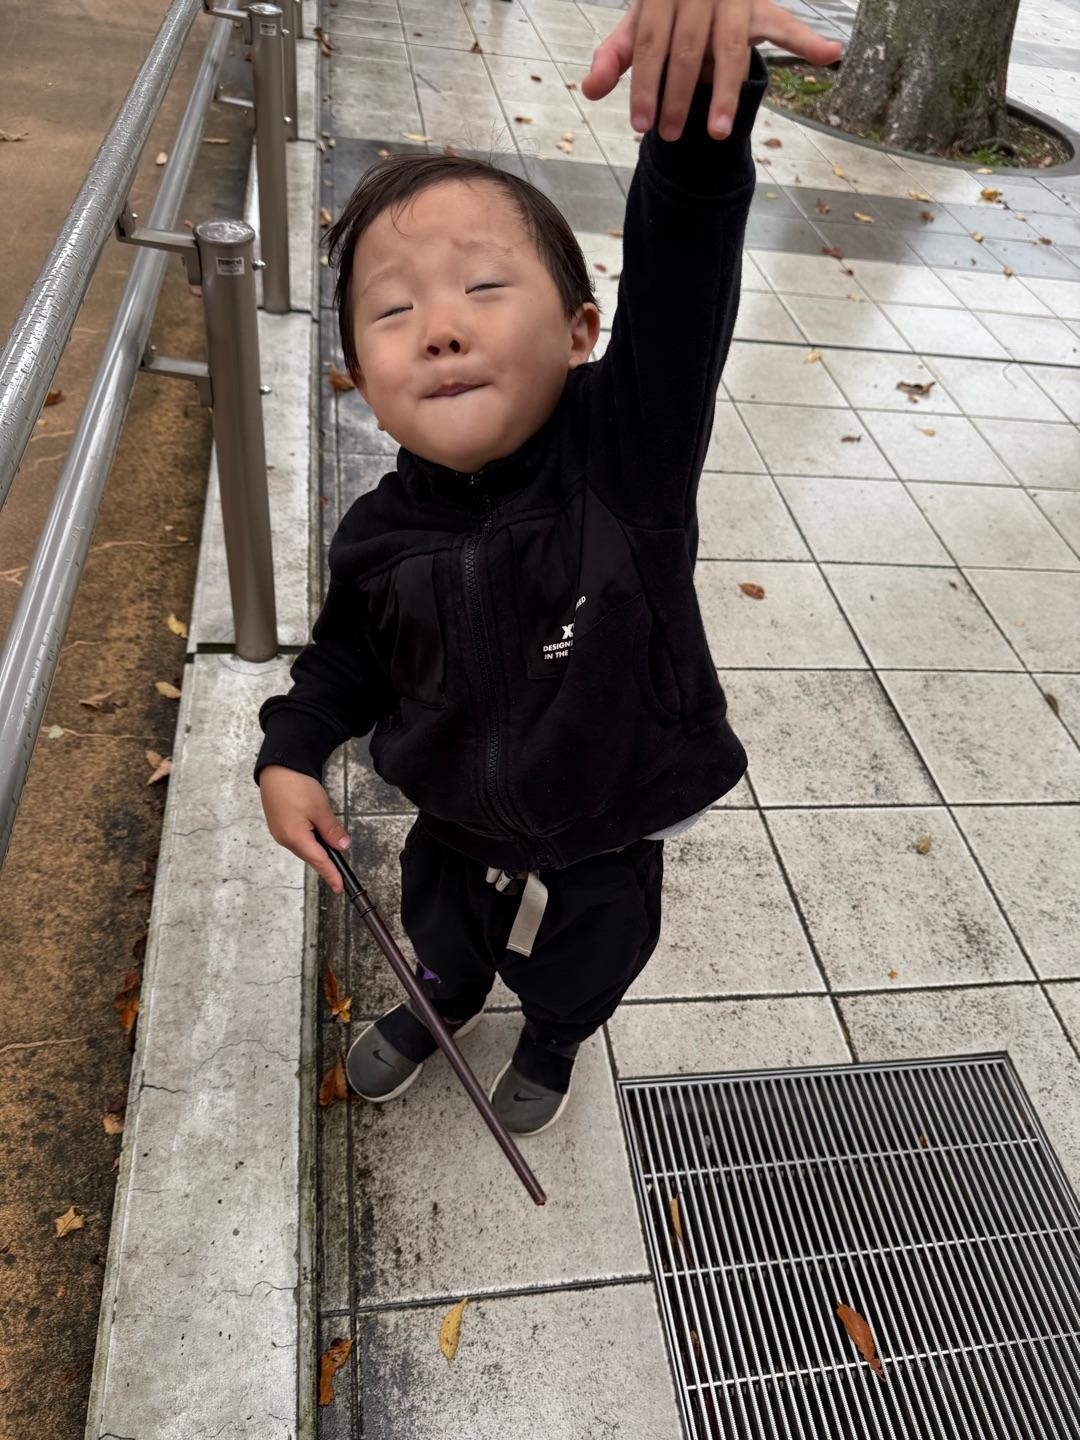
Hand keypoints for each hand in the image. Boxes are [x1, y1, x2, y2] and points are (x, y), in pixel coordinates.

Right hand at [259, 764, 351, 893]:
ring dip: (317, 851)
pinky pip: (297, 838)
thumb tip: (342, 847)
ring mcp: (279, 832)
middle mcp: (284, 838)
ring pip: (303, 847)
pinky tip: (316, 837)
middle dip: (325, 863)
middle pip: (310, 856)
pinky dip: (309, 841)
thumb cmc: (297, 786)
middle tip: (339, 874)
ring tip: (331, 854)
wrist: (277, 768)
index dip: (331, 874)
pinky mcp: (278, 824)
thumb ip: (332, 831)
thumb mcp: (321, 809)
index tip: (339, 887)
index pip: (319, 861)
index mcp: (295, 837)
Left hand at [580, 0, 843, 142]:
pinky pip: (785, 23)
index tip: (640, 125)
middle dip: (678, 97)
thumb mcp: (638, 25)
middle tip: (669, 136)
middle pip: (689, 49)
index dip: (644, 85)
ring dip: (724, 93)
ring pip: (731, 48)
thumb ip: (615, 55)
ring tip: (716, 134)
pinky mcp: (760, 5)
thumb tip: (590, 88)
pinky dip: (807, 40)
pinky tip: (829, 54)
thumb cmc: (667, 8)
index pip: (650, 42)